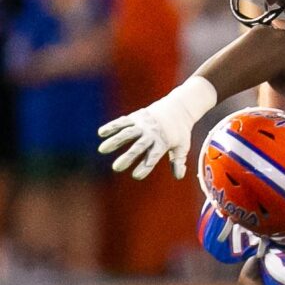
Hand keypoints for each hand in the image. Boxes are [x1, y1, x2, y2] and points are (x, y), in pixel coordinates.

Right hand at [96, 78, 216, 179]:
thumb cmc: (180, 131)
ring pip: (128, 133)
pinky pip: (123, 122)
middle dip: (128, 157)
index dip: (145, 166)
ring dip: (115, 141)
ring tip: (102, 150)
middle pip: (139, 146)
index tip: (136, 176)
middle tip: (116, 168)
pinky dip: (112, 126)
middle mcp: (152, 133)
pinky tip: (101, 133)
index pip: (154, 156)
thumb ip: (178, 161)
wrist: (180, 107)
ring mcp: (143, 124)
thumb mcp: (183, 146)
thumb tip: (178, 176)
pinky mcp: (136, 117)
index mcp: (163, 142)